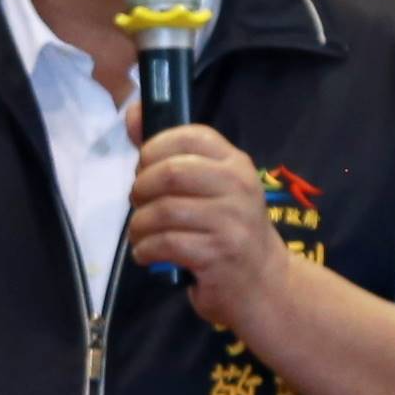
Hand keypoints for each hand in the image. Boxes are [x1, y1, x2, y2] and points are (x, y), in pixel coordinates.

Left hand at [124, 121, 288, 329]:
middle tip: (140, 204)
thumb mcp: (211, 187)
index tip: (145, 169)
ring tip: (140, 234)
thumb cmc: (227, 229)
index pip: (190, 136)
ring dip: (139, 225)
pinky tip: (147, 253)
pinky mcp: (218, 254)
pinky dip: (145, 249)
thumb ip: (170, 153)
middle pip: (170, 172)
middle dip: (141, 188)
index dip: (154, 148)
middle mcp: (238, 187)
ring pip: (162, 211)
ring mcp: (231, 222)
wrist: (262, 282)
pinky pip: (165, 244)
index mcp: (235, 163)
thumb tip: (132, 112)